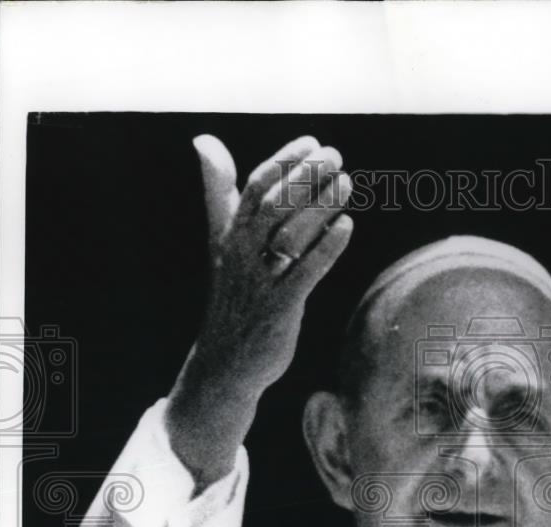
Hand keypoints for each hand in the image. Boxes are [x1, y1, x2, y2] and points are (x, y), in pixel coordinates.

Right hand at [166, 134, 353, 488]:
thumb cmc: (233, 295)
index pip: (254, 187)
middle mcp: (242, 254)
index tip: (312, 141)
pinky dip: (327, 248)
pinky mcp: (279, 307)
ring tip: (347, 183)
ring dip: (320, 206)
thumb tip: (203, 140)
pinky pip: (306, 272)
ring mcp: (260, 281)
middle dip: (304, 177)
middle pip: (273, 205)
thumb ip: (219, 192)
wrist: (225, 362)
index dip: (283, 162)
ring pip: (291, 234)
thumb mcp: (222, 242)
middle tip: (334, 155)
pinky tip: (347, 226)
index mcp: (230, 235)